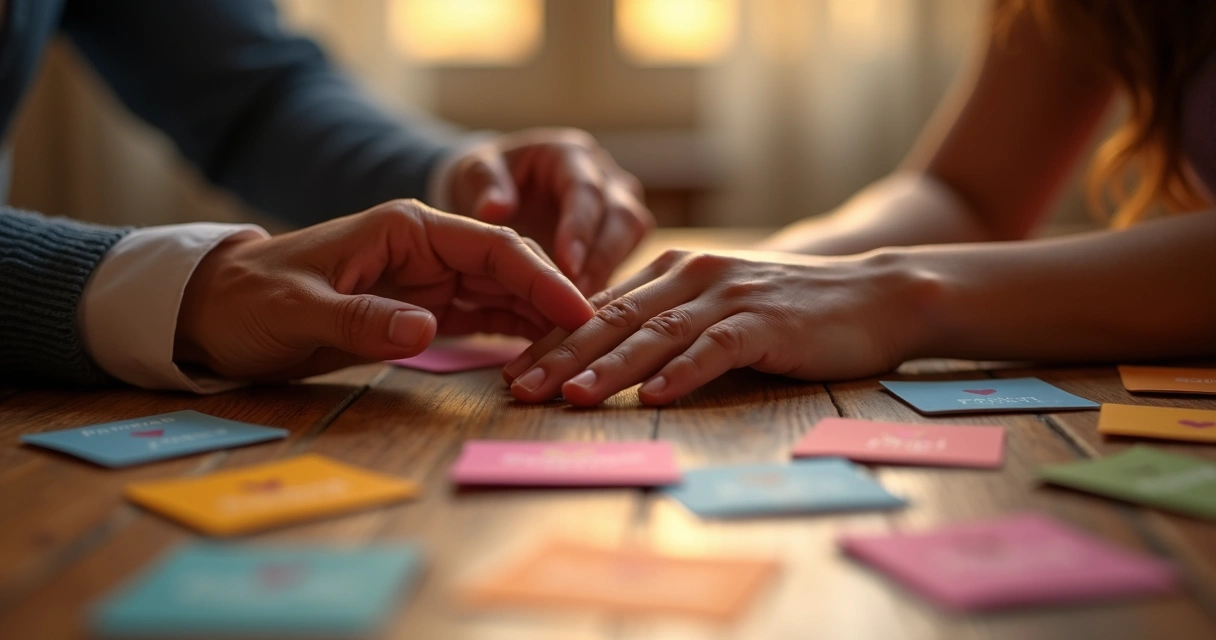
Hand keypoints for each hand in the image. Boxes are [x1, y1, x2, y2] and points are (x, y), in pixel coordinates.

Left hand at [175, 200, 593, 380]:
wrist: (216, 313)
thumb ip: (362, 318)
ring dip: (541, 321)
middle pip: (510, 268)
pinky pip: (483, 319)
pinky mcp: (425, 310)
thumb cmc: (251, 301)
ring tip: (581, 353)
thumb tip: (424, 333)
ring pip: (505, 295)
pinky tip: (544, 356)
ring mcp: (430, 280)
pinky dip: (515, 336)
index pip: (492, 245)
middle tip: (596, 341)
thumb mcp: (298, 310)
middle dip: (555, 300)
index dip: (541, 277)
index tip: (580, 310)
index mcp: (408, 229)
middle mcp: (429, 249)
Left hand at [436, 128, 653, 293]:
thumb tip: (495, 208)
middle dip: (602, 259)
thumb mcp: (475, 172)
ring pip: (634, 238)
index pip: (585, 191)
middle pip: (624, 216)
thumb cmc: (489, 179)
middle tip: (578, 298)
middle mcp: (605, 176)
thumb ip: (484, 184)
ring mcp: (619, 204)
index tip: (566, 266)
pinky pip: (627, 259)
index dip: (579, 229)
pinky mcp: (621, 234)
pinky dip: (611, 286)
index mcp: (569, 154)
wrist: (503, 188)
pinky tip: (586, 312)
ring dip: (610, 274)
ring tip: (582, 309)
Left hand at [502, 249, 939, 405]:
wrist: (876, 295)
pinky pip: (716, 348)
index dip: (553, 340)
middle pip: (613, 319)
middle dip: (559, 355)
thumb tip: (612, 356)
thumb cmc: (792, 309)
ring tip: (568, 395)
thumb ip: (671, 320)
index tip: (512, 371)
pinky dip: (683, 373)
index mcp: (676, 270)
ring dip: (609, 366)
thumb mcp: (720, 306)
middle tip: (516, 390)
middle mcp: (694, 275)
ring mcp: (730, 296)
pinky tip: (655, 398)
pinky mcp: (767, 322)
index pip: (601, 308)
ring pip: (655, 332)